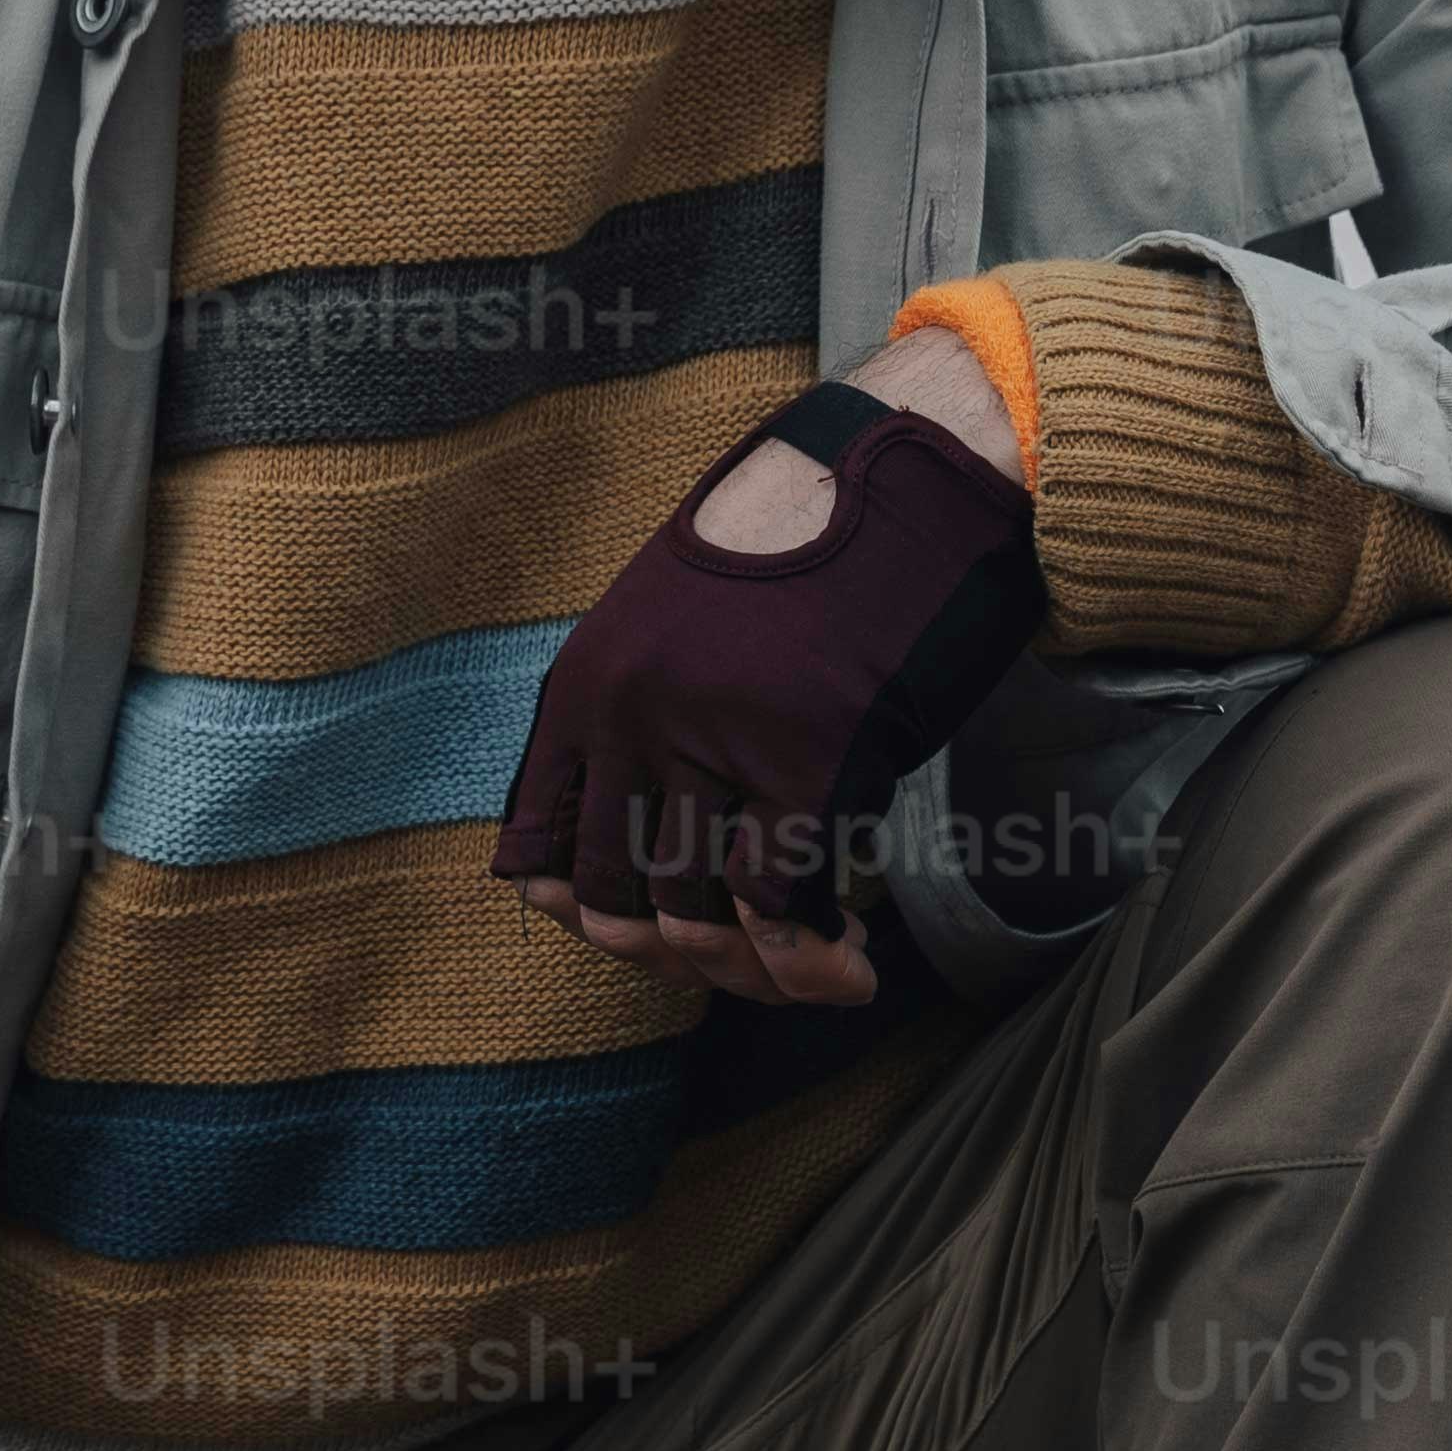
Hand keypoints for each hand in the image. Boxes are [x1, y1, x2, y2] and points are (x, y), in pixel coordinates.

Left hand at [496, 348, 1043, 1005]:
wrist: (911, 476)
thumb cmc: (811, 562)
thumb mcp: (682, 633)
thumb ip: (645, 733)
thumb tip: (644, 888)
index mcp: (584, 687)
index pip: (540, 856)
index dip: (592, 923)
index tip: (659, 943)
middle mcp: (628, 717)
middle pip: (621, 902)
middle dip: (684, 963)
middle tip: (752, 969)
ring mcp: (713, 738)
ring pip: (701, 918)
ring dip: (757, 974)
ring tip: (814, 970)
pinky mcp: (808, 758)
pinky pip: (781, 905)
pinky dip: (812, 958)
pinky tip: (850, 958)